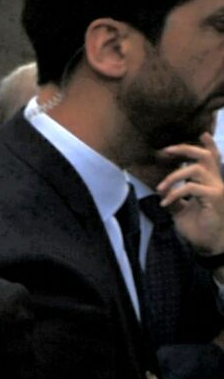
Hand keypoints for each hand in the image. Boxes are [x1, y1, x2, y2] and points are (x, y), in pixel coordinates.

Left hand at [158, 140, 223, 258]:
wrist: (210, 245)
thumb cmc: (199, 228)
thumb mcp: (182, 211)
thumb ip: (176, 198)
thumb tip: (163, 191)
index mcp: (211, 183)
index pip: (212, 158)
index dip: (208, 145)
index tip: (200, 133)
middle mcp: (217, 182)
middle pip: (204, 157)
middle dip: (185, 150)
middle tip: (165, 151)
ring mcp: (217, 189)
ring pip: (196, 169)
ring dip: (173, 177)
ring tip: (161, 189)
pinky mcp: (214, 198)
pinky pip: (191, 188)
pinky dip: (175, 193)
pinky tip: (166, 203)